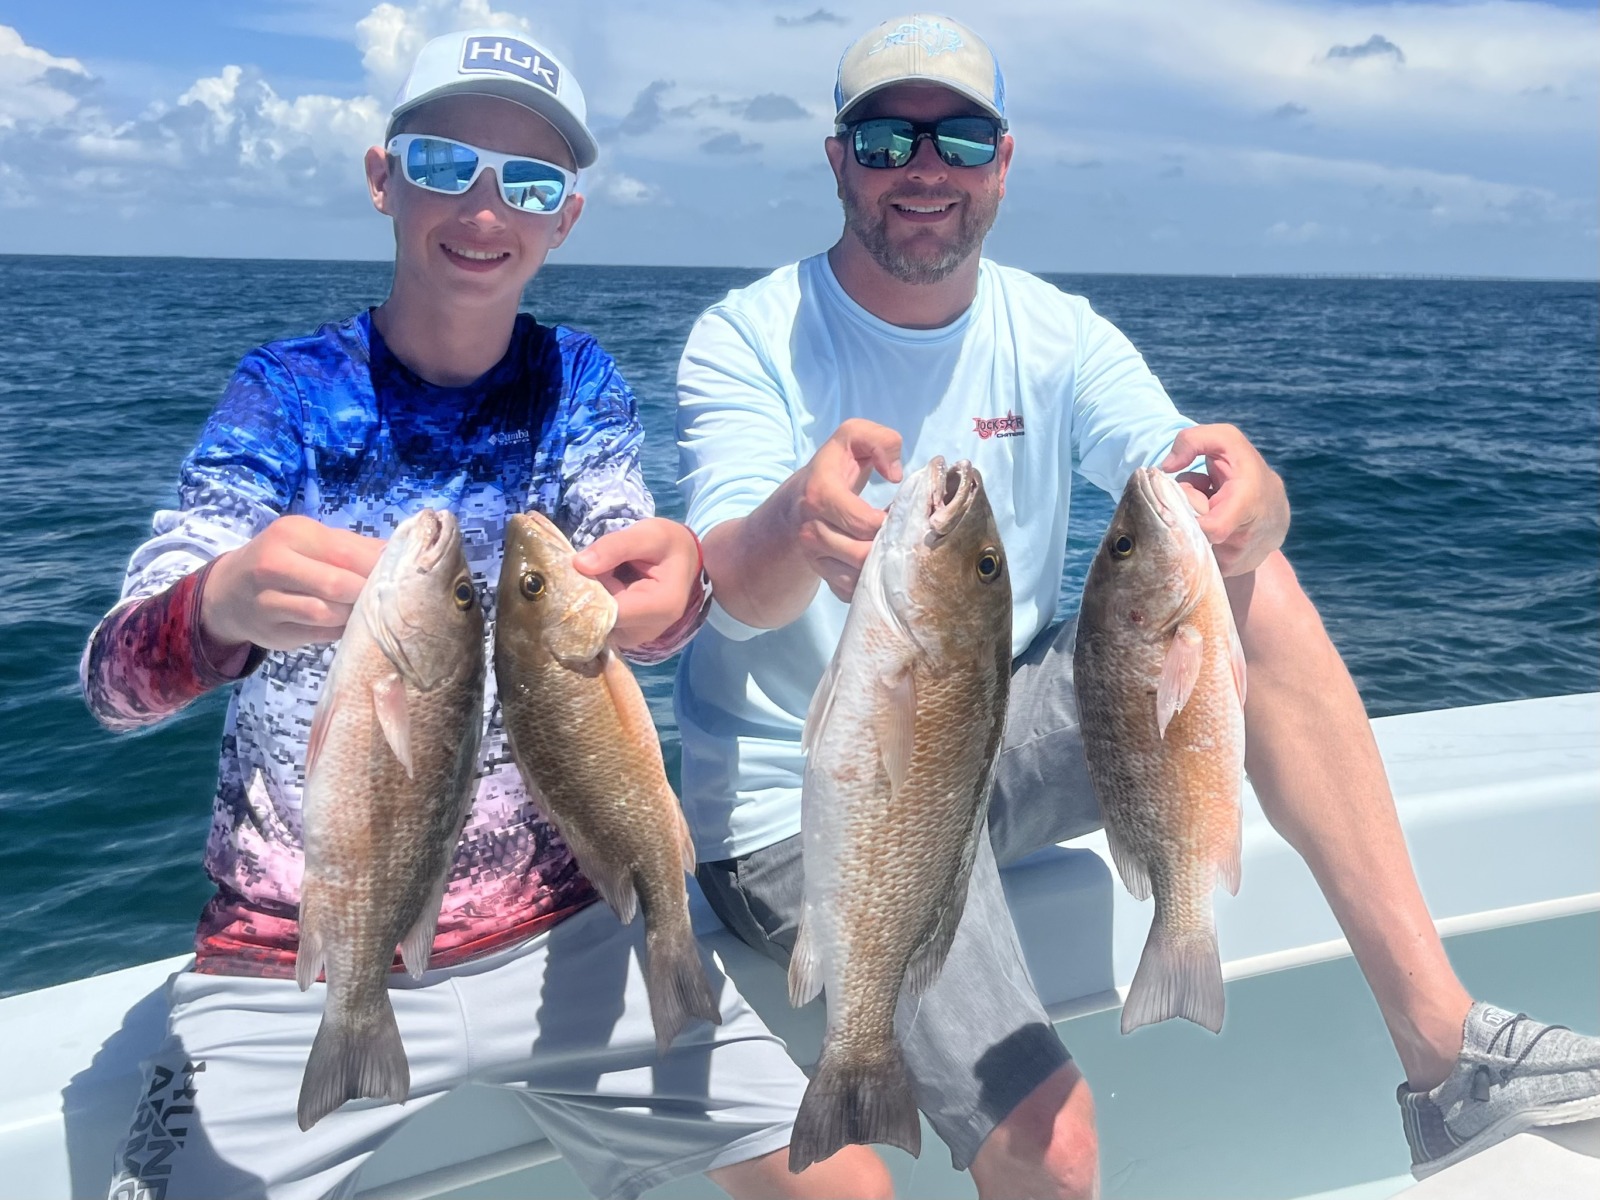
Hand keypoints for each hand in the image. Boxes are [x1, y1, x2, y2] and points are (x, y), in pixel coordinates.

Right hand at [200, 515, 385, 651]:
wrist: (228, 591)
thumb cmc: (283, 559)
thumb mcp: (312, 541)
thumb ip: (354, 547)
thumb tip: (399, 553)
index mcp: (292, 534)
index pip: (348, 554)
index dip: (378, 568)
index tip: (399, 576)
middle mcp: (274, 565)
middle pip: (339, 585)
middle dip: (367, 594)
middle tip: (383, 598)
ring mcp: (268, 602)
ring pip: (328, 614)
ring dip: (353, 616)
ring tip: (363, 611)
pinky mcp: (273, 633)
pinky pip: (319, 636)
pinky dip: (339, 632)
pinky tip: (345, 625)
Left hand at [573, 518, 700, 650]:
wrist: (683, 560)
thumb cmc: (668, 545)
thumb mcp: (647, 535)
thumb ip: (615, 546)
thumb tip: (579, 564)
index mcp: (662, 607)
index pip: (610, 610)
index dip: (588, 590)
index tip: (578, 567)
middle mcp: (648, 630)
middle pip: (600, 617)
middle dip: (588, 591)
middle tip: (591, 562)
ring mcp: (635, 637)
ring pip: (595, 620)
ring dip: (590, 596)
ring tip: (604, 572)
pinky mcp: (624, 637)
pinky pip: (598, 622)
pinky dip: (595, 602)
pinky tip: (604, 584)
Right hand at [784, 418, 902, 601]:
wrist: (801, 499)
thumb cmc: (836, 466)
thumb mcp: (854, 437)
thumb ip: (881, 441)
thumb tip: (896, 475)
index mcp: (819, 495)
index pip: (864, 523)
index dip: (892, 521)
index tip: (900, 511)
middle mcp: (811, 530)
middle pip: (862, 555)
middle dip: (890, 546)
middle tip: (902, 532)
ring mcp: (813, 557)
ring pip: (857, 578)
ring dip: (882, 566)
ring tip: (892, 545)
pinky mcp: (821, 575)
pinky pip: (850, 591)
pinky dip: (870, 581)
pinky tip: (879, 561)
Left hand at [1160, 424, 1289, 576]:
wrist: (1273, 504)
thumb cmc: (1243, 467)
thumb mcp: (1224, 440)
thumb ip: (1191, 441)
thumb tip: (1165, 468)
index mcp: (1247, 502)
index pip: (1212, 528)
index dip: (1191, 519)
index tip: (1184, 505)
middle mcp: (1248, 536)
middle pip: (1197, 537)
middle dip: (1189, 516)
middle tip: (1200, 499)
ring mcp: (1243, 558)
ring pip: (1199, 549)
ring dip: (1194, 529)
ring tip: (1210, 512)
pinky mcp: (1236, 570)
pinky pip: (1205, 560)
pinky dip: (1201, 543)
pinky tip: (1212, 528)